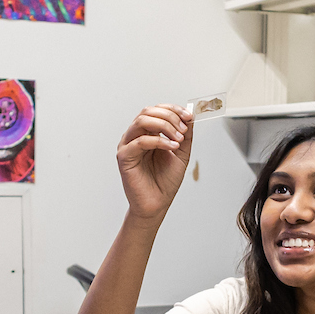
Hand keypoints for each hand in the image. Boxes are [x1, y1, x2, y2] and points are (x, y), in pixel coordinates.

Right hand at [117, 105, 192, 222]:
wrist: (157, 204)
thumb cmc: (165, 181)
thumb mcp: (181, 153)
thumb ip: (185, 134)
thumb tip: (190, 116)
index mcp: (147, 132)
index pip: (157, 110)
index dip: (174, 110)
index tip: (189, 116)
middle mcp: (135, 136)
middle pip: (148, 111)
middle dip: (170, 116)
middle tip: (184, 129)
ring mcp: (128, 145)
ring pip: (142, 121)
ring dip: (164, 125)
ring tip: (178, 138)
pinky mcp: (124, 157)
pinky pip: (140, 141)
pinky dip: (159, 141)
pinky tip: (172, 147)